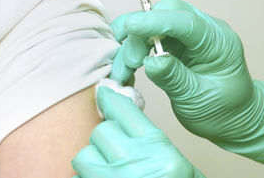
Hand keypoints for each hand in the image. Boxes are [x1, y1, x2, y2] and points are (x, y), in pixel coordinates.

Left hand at [72, 87, 203, 177]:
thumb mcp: (179, 168)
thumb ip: (151, 144)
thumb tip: (121, 118)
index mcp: (159, 153)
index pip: (123, 111)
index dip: (111, 100)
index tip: (104, 94)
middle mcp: (133, 165)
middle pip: (100, 132)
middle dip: (106, 140)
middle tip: (118, 152)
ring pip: (84, 156)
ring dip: (93, 162)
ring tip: (110, 174)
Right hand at [109, 0, 254, 143]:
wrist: (234, 119)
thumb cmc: (223, 111)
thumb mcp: (198, 101)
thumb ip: (174, 79)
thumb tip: (151, 61)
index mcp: (219, 43)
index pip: (185, 22)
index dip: (155, 22)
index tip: (129, 27)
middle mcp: (205, 31)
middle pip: (165, 13)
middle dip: (140, 33)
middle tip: (130, 63)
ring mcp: (189, 34)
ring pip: (153, 23)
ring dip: (133, 44)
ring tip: (123, 72)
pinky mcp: (176, 41)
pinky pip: (149, 35)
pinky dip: (135, 48)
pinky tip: (128, 67)